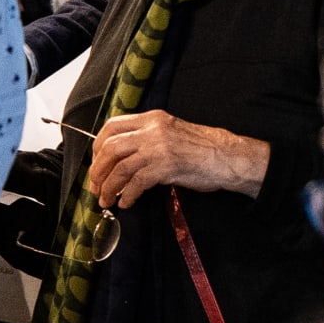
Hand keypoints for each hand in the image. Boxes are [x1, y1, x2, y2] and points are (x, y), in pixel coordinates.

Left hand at [86, 111, 268, 203]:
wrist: (227, 157)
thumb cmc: (201, 148)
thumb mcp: (171, 133)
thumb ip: (147, 138)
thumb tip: (122, 157)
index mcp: (152, 119)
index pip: (112, 126)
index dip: (98, 146)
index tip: (96, 163)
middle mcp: (152, 130)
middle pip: (110, 147)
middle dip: (98, 170)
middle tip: (96, 186)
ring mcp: (158, 148)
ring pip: (120, 167)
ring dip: (109, 187)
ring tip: (106, 199)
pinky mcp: (166, 167)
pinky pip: (136, 183)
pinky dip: (127, 195)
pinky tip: (126, 203)